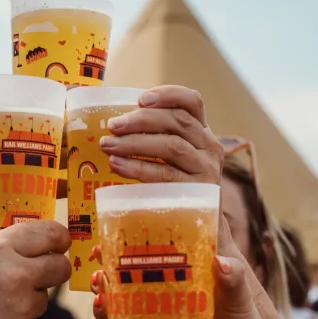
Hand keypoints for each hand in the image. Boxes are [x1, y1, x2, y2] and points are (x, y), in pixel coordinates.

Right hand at [0, 221, 71, 318]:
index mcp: (0, 248)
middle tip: (39, 272)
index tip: (58, 242)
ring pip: (42, 299)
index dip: (58, 237)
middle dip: (53, 268)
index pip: (51, 234)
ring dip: (27, 299)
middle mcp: (17, 276)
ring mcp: (21, 309)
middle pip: (60, 268)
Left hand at [99, 85, 222, 183]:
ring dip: (135, 142)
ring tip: (107, 145)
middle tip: (112, 126)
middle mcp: (210, 146)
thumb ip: (155, 137)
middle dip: (141, 120)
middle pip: (178, 121)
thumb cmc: (177, 184)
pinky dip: (138, 167)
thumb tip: (113, 124)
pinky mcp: (198, 191)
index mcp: (202, 131)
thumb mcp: (173, 157)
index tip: (140, 99)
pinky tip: (117, 165)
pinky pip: (165, 174)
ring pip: (171, 146)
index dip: (168, 95)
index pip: (192, 102)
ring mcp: (206, 169)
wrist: (200, 223)